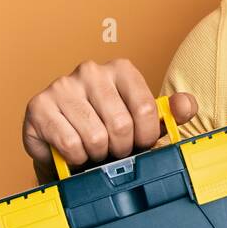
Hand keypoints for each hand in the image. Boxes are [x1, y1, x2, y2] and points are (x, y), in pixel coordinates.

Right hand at [22, 58, 197, 183]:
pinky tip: (74, 151)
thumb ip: (170, 112)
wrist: (64, 140)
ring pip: (95, 138)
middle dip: (121, 148)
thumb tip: (187, 105)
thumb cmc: (107, 127)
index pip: (147, 108)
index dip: (146, 136)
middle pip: (121, 125)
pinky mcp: (39, 106)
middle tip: (113, 150)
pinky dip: (76, 157)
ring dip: (98, 154)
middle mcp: (91, 71)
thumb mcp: (143, 120)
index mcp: (121, 69)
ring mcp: (63, 86)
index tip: (140, 144)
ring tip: (93, 149)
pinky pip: (70, 144)